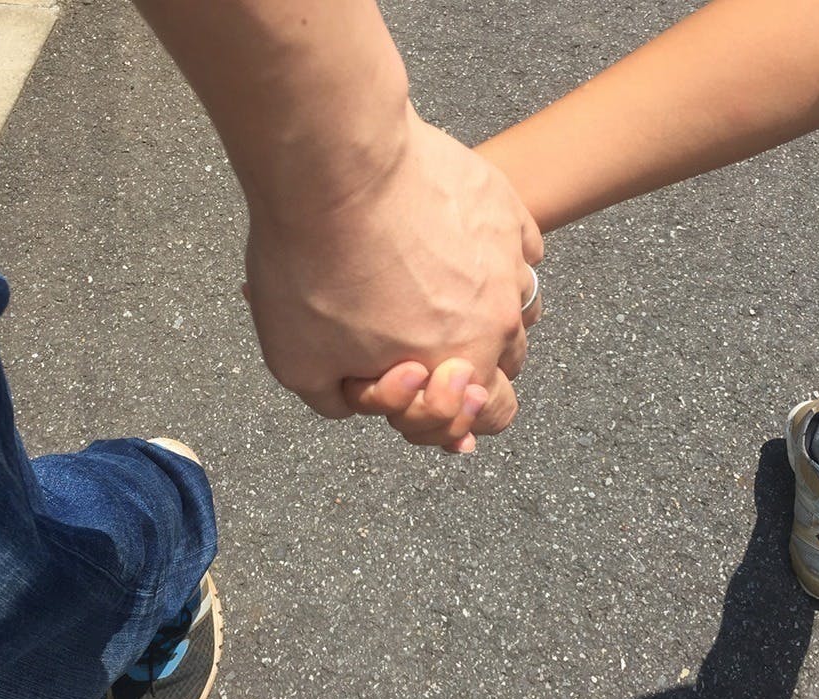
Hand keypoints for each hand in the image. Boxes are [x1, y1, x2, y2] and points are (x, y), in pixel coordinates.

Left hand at [243, 108, 543, 433]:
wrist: (333, 165)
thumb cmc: (312, 268)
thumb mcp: (298, 363)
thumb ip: (341, 398)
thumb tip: (362, 399)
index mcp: (460, 366)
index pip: (490, 413)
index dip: (453, 412)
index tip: (414, 380)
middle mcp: (499, 317)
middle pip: (507, 359)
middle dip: (470, 359)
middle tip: (419, 335)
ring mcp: (508, 257)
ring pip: (519, 302)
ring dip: (486, 307)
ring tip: (439, 286)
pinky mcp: (503, 205)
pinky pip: (520, 244)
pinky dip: (497, 253)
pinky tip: (458, 242)